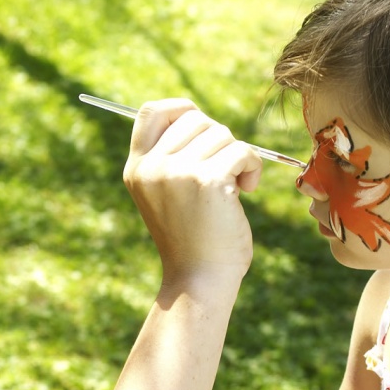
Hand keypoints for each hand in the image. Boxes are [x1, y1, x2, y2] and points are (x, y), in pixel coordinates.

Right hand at [123, 98, 261, 282]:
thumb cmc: (192, 239)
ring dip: (238, 156)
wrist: (199, 280)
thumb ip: (172, 158)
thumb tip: (200, 118)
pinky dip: (252, 168)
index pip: (151, 111)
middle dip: (219, 139)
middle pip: (195, 118)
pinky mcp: (207, 180)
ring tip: (236, 186)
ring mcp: (177, 172)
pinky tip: (248, 190)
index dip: (180, 109)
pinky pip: (242, 151)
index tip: (202, 130)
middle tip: (224, 170)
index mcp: (137, 168)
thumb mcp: (166, 194)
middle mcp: (151, 167)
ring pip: (222, 134)